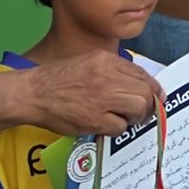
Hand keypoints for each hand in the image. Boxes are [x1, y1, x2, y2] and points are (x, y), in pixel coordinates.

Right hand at [22, 49, 164, 136]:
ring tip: (124, 119)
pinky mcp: (95, 119)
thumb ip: (112, 70)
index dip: (153, 89)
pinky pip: (120, 127)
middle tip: (140, 113)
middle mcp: (106, 76)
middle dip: (148, 105)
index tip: (156, 98)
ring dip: (136, 117)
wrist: (33, 93)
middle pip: (145, 92)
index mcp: (106, 60)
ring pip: (139, 108)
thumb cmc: (57, 79)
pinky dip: (117, 128)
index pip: (142, 74)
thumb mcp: (87, 62)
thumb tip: (138, 85)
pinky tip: (105, 124)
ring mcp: (102, 98)